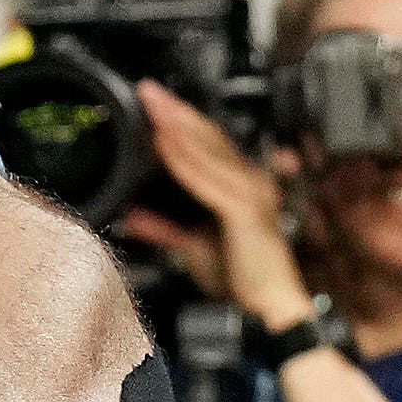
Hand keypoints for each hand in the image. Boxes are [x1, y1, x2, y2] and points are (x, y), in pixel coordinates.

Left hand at [116, 79, 316, 327]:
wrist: (270, 313)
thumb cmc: (242, 281)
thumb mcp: (192, 248)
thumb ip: (164, 229)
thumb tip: (131, 215)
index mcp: (240, 187)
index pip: (208, 144)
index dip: (181, 121)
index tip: (153, 103)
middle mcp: (249, 183)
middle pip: (209, 137)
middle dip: (176, 111)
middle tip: (147, 89)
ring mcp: (250, 194)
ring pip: (209, 151)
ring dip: (178, 126)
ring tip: (153, 105)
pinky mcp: (245, 212)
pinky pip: (208, 180)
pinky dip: (185, 160)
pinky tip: (164, 143)